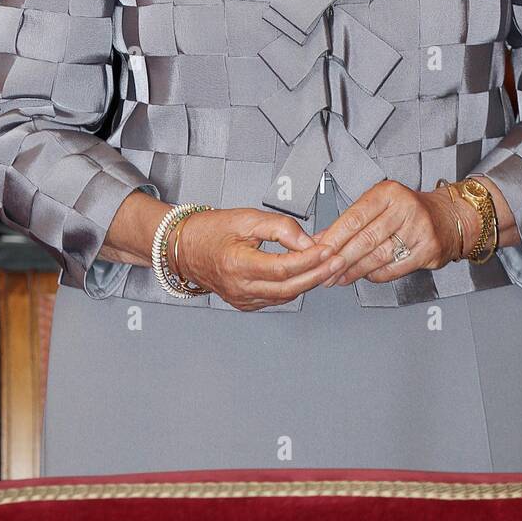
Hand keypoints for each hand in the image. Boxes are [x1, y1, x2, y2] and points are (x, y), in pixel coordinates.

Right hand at [175, 208, 346, 310]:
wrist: (184, 246)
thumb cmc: (210, 230)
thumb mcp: (246, 218)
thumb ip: (279, 227)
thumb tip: (306, 241)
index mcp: (237, 264)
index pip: (284, 267)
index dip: (310, 258)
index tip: (328, 248)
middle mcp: (240, 287)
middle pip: (289, 286)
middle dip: (318, 273)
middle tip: (337, 260)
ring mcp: (242, 298)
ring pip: (285, 295)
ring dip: (309, 281)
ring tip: (327, 264)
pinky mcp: (244, 303)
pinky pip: (276, 298)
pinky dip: (293, 286)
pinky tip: (305, 274)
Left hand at [310, 180, 482, 287]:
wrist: (448, 217)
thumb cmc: (409, 210)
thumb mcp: (380, 205)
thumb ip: (351, 221)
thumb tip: (320, 239)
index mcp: (389, 192)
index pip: (355, 217)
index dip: (334, 237)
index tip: (319, 250)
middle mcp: (406, 208)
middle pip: (365, 239)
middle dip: (341, 258)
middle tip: (325, 270)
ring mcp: (419, 230)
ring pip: (378, 256)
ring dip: (355, 270)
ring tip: (339, 277)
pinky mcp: (428, 250)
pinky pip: (394, 268)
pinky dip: (375, 275)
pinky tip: (364, 276)